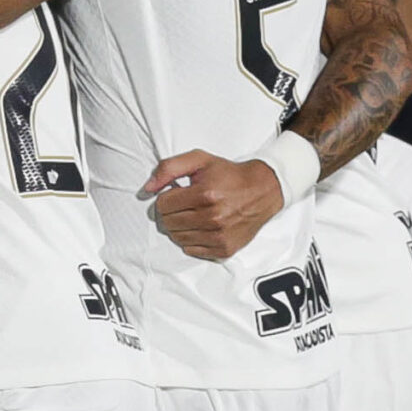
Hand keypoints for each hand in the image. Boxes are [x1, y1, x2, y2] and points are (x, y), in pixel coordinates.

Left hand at [141, 150, 284, 260]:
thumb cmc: (229, 174)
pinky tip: (202, 227)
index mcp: (205, 195)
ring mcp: (219, 236)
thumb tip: (147, 189)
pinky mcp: (225, 248)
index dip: (167, 197)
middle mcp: (213, 218)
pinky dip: (192, 240)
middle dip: (172, 212)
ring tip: (194, 214)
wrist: (264, 189)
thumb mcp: (199, 160)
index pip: (163, 205)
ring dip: (180, 226)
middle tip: (185, 204)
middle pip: (168, 223)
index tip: (178, 193)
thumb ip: (169, 168)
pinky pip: (192, 250)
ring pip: (178, 238)